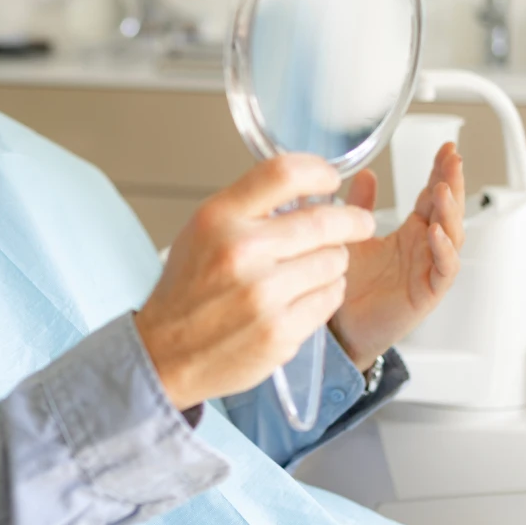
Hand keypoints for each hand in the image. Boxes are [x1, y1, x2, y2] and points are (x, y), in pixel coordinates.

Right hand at [134, 154, 377, 410]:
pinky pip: (330, 298)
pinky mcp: (280, 331)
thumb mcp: (203, 230)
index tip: (331, 179)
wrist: (166, 352)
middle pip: (325, 221)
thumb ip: (251, 207)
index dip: (319, 171)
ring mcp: (262, 294)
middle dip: (352, 221)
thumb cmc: (187, 289)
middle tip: (360, 224)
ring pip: (335, 261)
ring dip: (333, 262)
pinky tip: (304, 295)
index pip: (284, 173)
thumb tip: (307, 190)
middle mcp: (241, 251)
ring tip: (311, 269)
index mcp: (219, 218)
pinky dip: (326, 294)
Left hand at [329, 143, 465, 371]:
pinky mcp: (427, 293)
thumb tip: (366, 173)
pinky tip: (438, 233)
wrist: (341, 329)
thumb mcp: (352, 237)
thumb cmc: (349, 286)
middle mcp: (424, 248)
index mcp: (410, 233)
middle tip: (453, 159)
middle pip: (448, 210)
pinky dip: (444, 251)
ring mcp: (429, 270)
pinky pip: (444, 270)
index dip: (441, 172)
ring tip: (442, 189)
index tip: (447, 149)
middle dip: (453, 183)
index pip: (432, 196)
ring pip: (452, 236)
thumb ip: (359, 206)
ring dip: (449, 212)